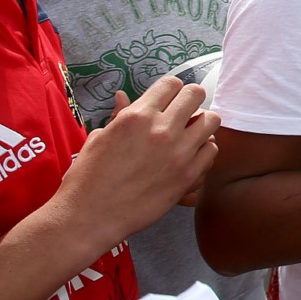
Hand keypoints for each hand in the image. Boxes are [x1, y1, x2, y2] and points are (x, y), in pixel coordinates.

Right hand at [59, 78, 218, 243]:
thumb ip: (119, 115)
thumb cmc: (88, 176)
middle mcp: (161, 129)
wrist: (90, 216)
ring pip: (211, 120)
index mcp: (137, 116)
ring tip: (189, 134)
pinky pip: (212, 150)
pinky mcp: (188, 175)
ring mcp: (178, 152)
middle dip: (190, 100)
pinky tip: (190, 156)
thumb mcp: (99, 138)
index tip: (168, 100)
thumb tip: (123, 95)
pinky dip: (203, 150)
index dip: (171, 90)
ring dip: (201, 124)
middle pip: (196, 94)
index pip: (171, 84)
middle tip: (183, 113)